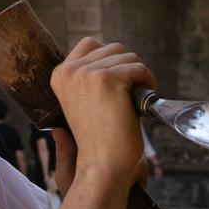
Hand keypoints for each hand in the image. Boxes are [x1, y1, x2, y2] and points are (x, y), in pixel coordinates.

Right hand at [50, 39, 153, 188]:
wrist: (103, 164)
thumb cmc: (99, 138)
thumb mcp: (83, 100)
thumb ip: (88, 77)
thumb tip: (108, 52)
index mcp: (60, 74)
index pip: (91, 44)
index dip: (110, 61)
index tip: (117, 86)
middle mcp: (70, 70)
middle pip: (113, 47)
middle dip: (126, 68)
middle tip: (128, 95)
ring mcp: (87, 73)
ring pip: (128, 56)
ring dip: (138, 76)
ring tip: (134, 101)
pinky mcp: (107, 79)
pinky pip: (139, 68)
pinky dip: (148, 83)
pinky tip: (141, 104)